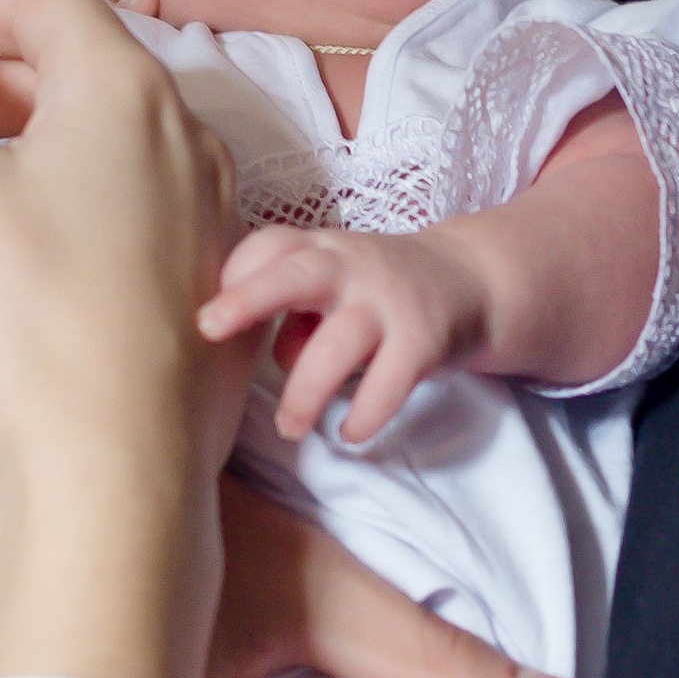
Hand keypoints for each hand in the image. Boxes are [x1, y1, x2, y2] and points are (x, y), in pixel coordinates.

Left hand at [201, 223, 487, 444]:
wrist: (470, 280)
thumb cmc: (377, 290)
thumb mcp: (334, 282)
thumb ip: (292, 311)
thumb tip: (268, 357)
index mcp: (321, 249)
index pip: (271, 245)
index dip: (236, 273)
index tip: (212, 315)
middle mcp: (352, 267)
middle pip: (297, 274)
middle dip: (250, 297)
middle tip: (208, 327)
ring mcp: (389, 303)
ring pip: (337, 345)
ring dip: (305, 393)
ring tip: (290, 427)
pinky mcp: (423, 342)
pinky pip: (387, 385)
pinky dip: (364, 415)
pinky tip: (349, 431)